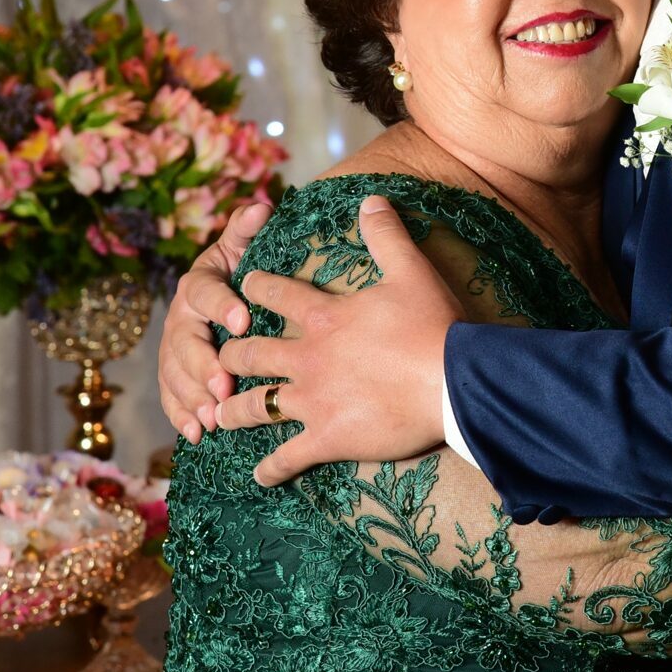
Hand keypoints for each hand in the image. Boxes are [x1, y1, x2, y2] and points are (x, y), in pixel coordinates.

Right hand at [157, 202, 268, 443]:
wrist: (224, 296)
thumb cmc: (241, 271)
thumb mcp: (243, 248)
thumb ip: (247, 230)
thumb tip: (261, 206)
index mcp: (198, 284)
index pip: (204, 293)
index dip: (221, 307)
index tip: (245, 322)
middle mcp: (180, 318)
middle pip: (184, 342)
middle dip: (202, 365)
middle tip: (224, 385)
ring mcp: (173, 349)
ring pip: (174, 374)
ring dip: (191, 396)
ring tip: (212, 417)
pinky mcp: (174, 376)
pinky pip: (171, 397)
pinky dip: (180, 416)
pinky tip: (195, 435)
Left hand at [212, 195, 461, 486]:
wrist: (453, 382)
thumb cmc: (433, 325)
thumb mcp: (412, 270)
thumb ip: (386, 233)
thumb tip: (370, 196)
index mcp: (323, 316)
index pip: (273, 294)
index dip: (253, 287)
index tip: (242, 286)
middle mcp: (306, 357)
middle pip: (249, 353)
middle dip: (230, 354)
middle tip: (224, 356)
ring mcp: (311, 401)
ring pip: (252, 406)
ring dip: (232, 410)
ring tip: (219, 414)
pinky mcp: (324, 438)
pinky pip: (285, 458)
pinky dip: (270, 469)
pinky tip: (258, 475)